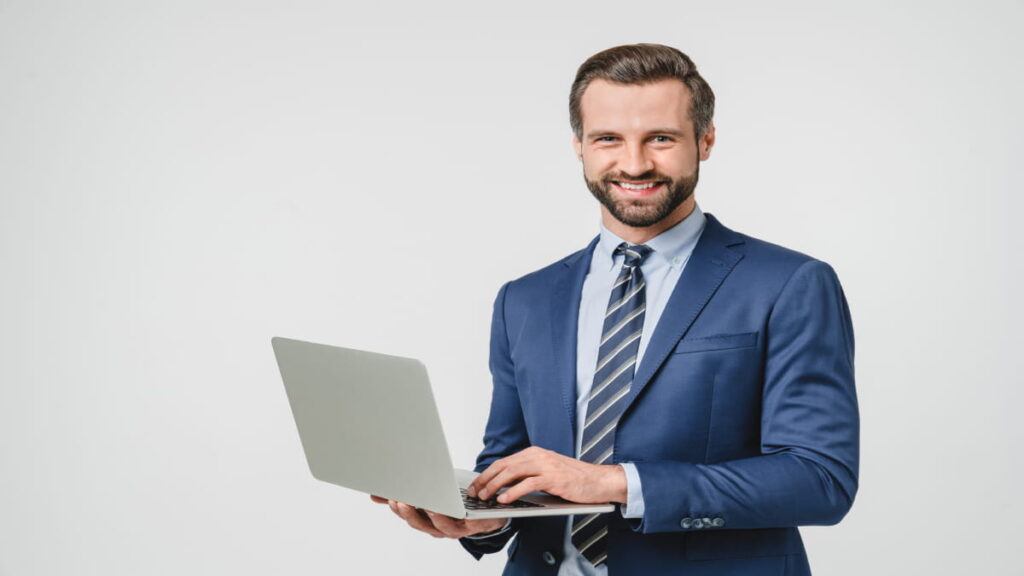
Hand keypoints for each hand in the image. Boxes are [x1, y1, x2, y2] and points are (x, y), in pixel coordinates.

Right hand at [369, 495, 506, 537]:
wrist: (485, 515)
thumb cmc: (453, 504)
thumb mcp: (429, 496)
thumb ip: (404, 496)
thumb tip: (375, 495)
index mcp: (424, 519)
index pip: (407, 514)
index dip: (397, 508)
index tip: (389, 497)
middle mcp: (436, 527)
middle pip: (419, 523)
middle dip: (409, 512)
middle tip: (400, 501)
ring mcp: (453, 528)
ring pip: (439, 525)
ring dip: (430, 515)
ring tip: (424, 503)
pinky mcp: (470, 525)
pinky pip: (461, 523)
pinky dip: (453, 516)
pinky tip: (450, 507)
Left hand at [466, 446, 626, 504]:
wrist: (598, 480)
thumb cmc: (572, 479)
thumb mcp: (546, 472)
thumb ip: (527, 475)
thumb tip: (503, 486)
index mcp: (534, 452)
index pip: (503, 462)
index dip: (487, 474)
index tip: (475, 485)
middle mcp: (537, 455)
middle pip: (503, 466)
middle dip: (485, 480)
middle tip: (475, 493)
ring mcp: (545, 465)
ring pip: (512, 473)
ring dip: (495, 486)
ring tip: (485, 497)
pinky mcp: (553, 477)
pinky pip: (527, 484)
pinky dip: (512, 492)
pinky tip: (504, 499)